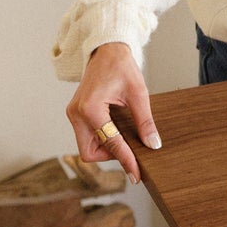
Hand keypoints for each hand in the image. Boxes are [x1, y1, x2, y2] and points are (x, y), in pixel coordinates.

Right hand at [65, 42, 160, 184]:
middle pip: (89, 152)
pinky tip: (117, 132)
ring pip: (86, 147)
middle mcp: (76, 114)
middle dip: (110, 156)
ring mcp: (74, 114)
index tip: (136, 175)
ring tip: (126, 138)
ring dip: (106, 148)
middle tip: (131, 151)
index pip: (110, 144)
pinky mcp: (76, 113)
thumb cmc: (121, 67)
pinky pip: (86, 136)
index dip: (126, 160)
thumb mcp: (139, 94)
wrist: (106, 51)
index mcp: (90, 108)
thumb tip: (153, 144)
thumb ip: (144, 121)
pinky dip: (101, 140)